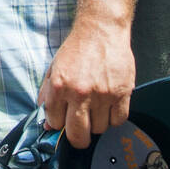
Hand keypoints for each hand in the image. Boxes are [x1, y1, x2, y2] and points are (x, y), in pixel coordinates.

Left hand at [38, 20, 133, 148]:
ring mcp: (103, 94)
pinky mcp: (122, 92)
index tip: (64, 120)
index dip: (59, 124)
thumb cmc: (77, 49)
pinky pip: (118, 120)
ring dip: (97, 124)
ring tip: (96, 109)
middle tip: (80, 133)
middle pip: (78, 135)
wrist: (100, 30)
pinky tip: (109, 108)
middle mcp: (80, 92)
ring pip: (100, 129)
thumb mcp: (53, 70)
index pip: (55, 123)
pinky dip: (114, 118)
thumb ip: (47, 97)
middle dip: (78, 138)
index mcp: (59, 87)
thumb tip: (48, 124)